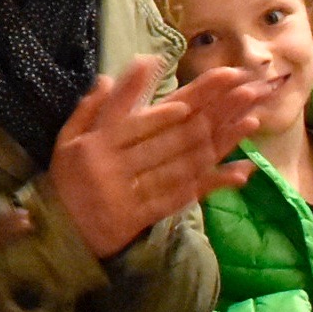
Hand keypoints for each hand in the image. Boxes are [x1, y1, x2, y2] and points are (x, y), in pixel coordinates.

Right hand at [46, 60, 259, 259]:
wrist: (63, 233)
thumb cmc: (67, 180)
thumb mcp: (67, 140)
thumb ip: (88, 109)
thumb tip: (108, 78)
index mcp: (96, 144)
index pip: (132, 120)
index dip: (164, 108)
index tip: (198, 97)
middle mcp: (114, 166)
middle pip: (168, 139)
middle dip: (209, 111)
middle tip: (240, 89)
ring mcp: (131, 193)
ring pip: (181, 165)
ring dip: (220, 142)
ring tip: (249, 120)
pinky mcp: (146, 215)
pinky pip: (186, 196)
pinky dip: (214, 182)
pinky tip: (239, 170)